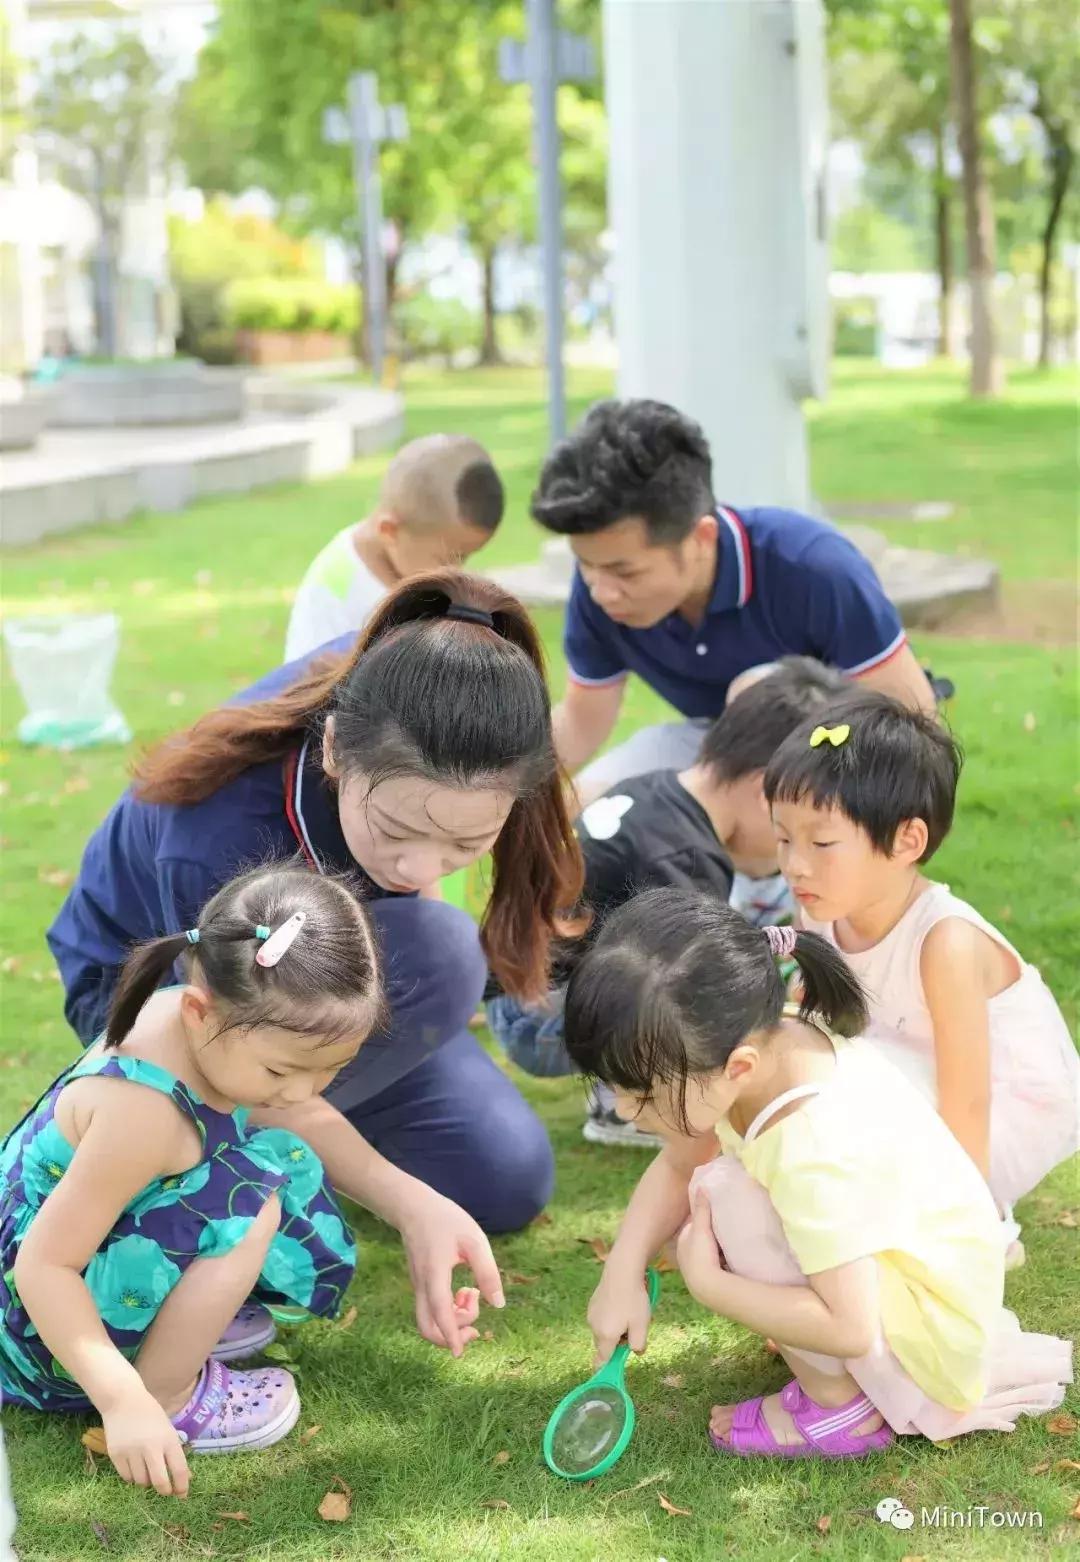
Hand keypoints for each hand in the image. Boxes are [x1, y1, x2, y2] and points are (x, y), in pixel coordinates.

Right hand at [102, 1391, 189, 1497]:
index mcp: (168, 1439)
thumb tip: (186, 1478)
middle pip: (160, 1482)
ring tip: (148, 1470)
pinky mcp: (116, 1454)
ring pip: (142, 1482)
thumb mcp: (168, 1430)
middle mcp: (150, 1447)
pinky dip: (133, 1477)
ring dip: (147, 1482)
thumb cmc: (150, 1415)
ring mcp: (132, 1451)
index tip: (182, 1494)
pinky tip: (135, 1467)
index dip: (182, 1486)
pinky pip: (127, 1477)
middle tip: (166, 1491)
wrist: (123, 1400)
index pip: (179, 1470)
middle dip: (165, 1491)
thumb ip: (175, 1454)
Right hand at [398, 1185, 504, 1356]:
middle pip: (427, 1327)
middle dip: (451, 1336)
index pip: (439, 1313)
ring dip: (453, 1321)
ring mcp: (419, 1287)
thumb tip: (498, 1304)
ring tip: (472, 1297)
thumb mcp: (474, 1240)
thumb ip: (487, 1272)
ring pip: (429, 1321)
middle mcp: (422, 1286)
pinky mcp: (421, 1285)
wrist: (414, 1208)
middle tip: (476, 1327)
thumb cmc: (447, 1221)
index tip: (461, 1353)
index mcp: (434, 1274)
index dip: (451, 1335)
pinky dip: (449, 1311)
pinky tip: (464, 1292)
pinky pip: (432, 1310)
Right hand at [587, 1263, 652, 1368]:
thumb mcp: (641, 1325)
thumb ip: (638, 1345)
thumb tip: (636, 1352)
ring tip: (630, 1313)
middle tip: (634, 1328)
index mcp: (605, 1336)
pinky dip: (611, 1317)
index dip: (606, 1370)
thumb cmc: (634, 1299)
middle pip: (604, 1345)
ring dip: (615, 1329)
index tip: (612, 1371)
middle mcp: (594, 1327)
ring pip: (603, 1331)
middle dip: (617, 1343)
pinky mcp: (592, 1303)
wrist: (622, 1270)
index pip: (601, 1362)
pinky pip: (602, 1318)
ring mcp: (591, 1314)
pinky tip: (622, 1303)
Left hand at [676, 1191, 726, 1305]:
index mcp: (682, 1241)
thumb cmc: (701, 1254)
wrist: (707, 1287)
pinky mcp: (706, 1279)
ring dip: (717, 1248)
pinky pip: (716, 1264)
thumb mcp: (701, 1227)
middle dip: (710, 1234)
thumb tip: (701, 1186)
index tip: (716, 1213)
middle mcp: (686, 1255)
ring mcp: (695, 1268)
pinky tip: (732, 1259)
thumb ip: (702, 1208)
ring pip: (708, 1252)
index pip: (693, 1224)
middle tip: (726, 1227)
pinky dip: (722, 1260)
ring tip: (732, 1242)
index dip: (703, 1218)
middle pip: (701, 1239)